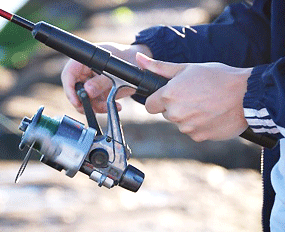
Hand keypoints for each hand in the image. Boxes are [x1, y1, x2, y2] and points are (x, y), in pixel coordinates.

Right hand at [61, 43, 151, 112]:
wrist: (136, 64)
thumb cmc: (124, 58)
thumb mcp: (115, 68)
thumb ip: (101, 81)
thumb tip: (88, 91)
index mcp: (83, 61)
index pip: (68, 75)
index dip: (69, 89)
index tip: (76, 102)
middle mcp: (83, 73)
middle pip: (75, 91)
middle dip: (84, 102)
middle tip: (95, 108)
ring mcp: (90, 85)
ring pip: (85, 101)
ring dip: (97, 107)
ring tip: (114, 105)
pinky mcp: (97, 94)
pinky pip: (95, 105)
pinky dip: (104, 108)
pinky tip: (117, 105)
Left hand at [136, 53, 250, 141]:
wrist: (247, 94)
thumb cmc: (218, 77)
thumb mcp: (187, 67)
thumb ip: (160, 67)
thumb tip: (139, 59)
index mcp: (169, 95)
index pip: (149, 105)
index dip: (158, 99)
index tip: (168, 95)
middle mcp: (175, 114)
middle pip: (166, 113)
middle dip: (175, 106)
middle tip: (193, 96)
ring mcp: (187, 127)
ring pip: (180, 123)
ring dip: (188, 116)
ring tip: (206, 104)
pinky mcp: (200, 137)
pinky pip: (193, 132)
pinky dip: (200, 125)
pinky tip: (211, 114)